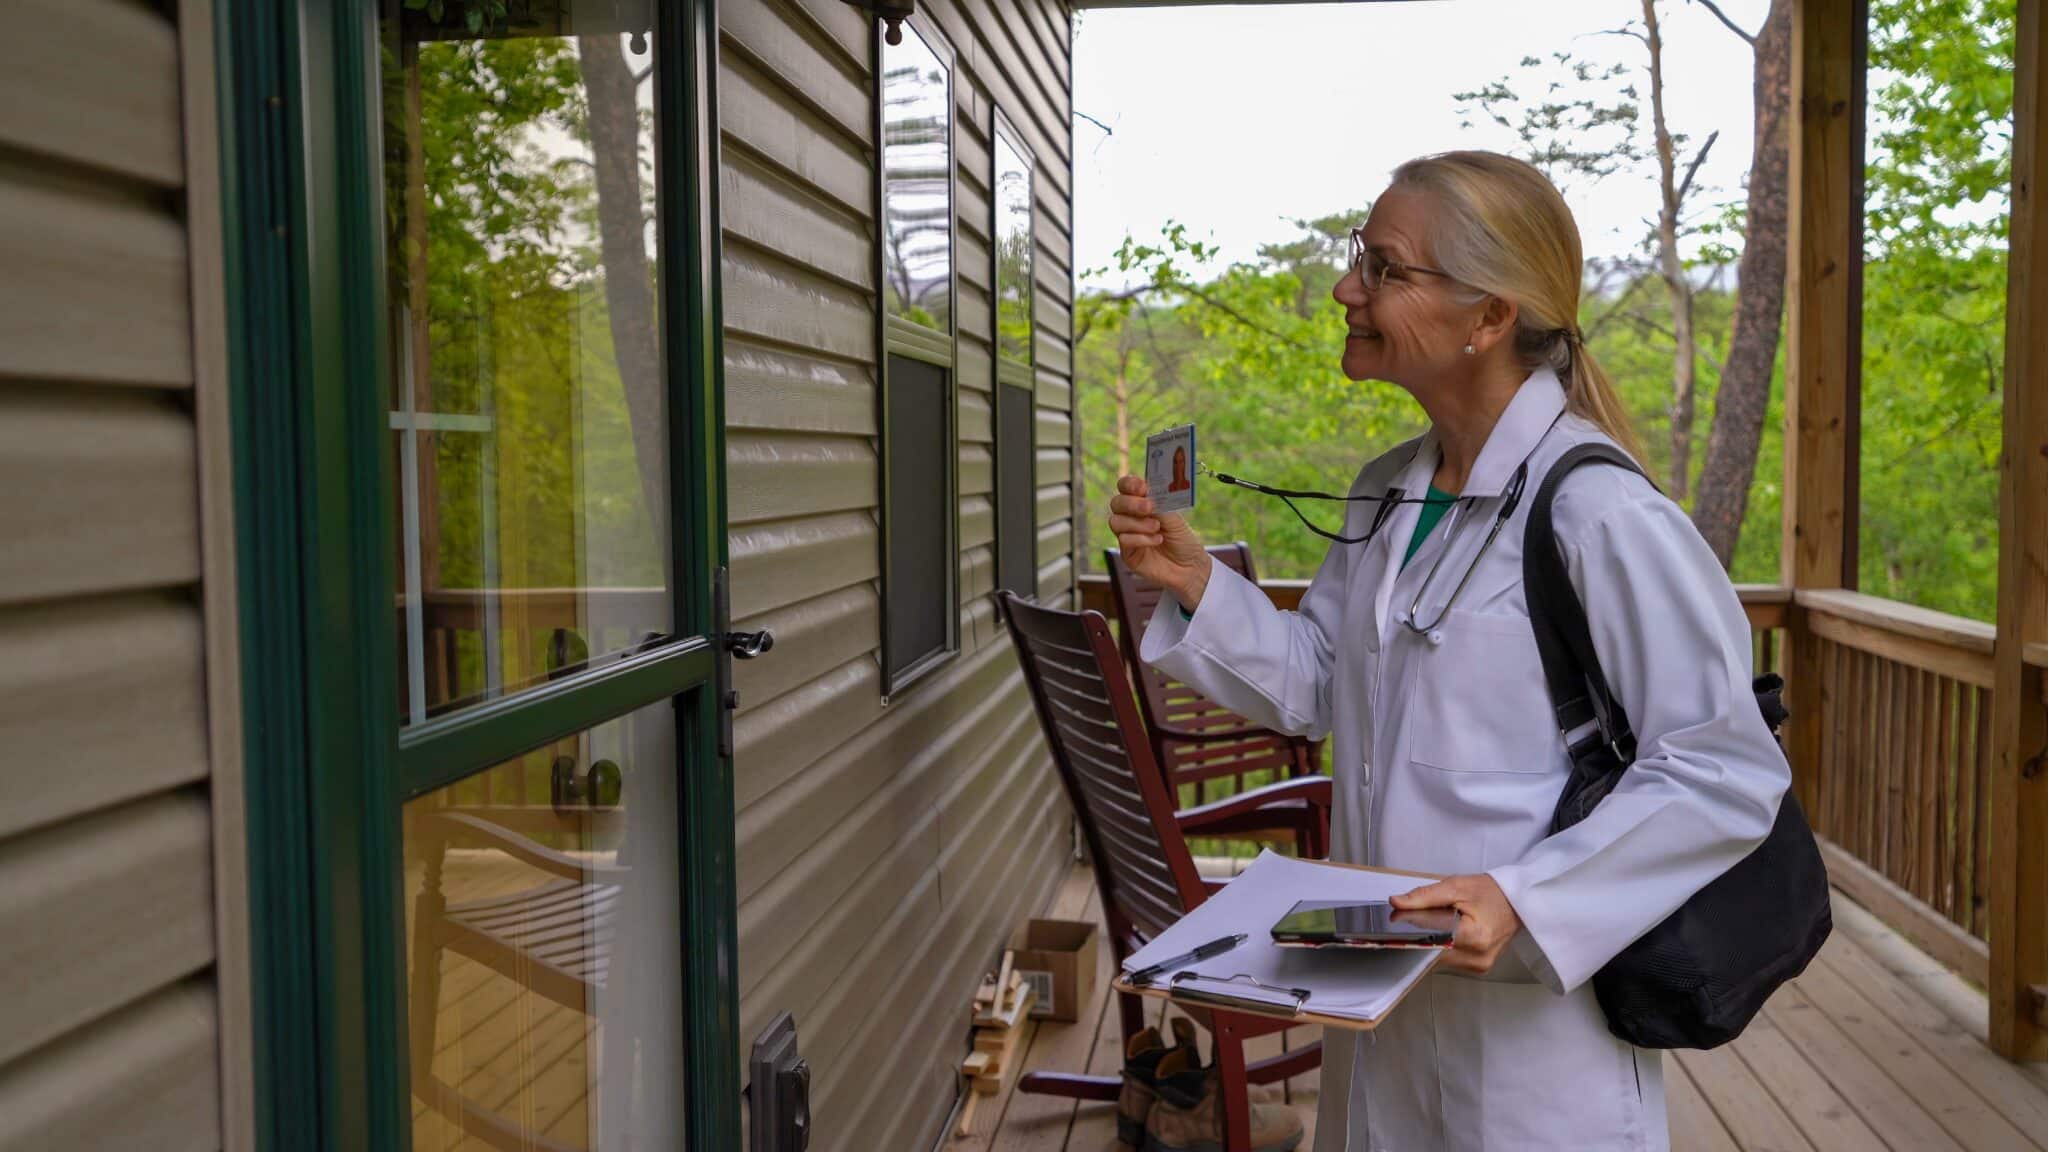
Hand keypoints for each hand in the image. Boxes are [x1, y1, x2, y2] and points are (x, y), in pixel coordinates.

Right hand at [1107, 475, 1213, 607]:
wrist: (1190, 566)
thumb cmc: (1183, 540)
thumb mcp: (1174, 518)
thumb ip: (1159, 505)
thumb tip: (1146, 495)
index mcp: (1143, 503)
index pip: (1126, 487)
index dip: (1129, 484)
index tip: (1142, 487)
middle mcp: (1132, 517)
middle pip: (1116, 503)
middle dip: (1131, 503)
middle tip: (1149, 507)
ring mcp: (1127, 535)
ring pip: (1115, 521)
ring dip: (1137, 523)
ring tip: (1157, 528)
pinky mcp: (1127, 553)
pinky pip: (1123, 540)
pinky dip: (1141, 539)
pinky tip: (1157, 540)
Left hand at [1391, 874, 1523, 975]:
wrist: (1516, 902)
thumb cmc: (1490, 892)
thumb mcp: (1456, 886)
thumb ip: (1424, 897)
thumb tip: (1396, 903)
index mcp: (1475, 937)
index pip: (1430, 938)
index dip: (1410, 927)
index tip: (1397, 917)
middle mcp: (1478, 957)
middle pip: (1432, 950)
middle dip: (1420, 934)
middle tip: (1418, 916)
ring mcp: (1479, 966)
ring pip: (1438, 957)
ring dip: (1431, 942)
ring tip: (1439, 922)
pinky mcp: (1479, 968)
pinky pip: (1449, 959)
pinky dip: (1443, 946)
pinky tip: (1447, 932)